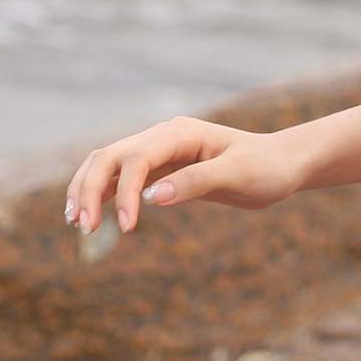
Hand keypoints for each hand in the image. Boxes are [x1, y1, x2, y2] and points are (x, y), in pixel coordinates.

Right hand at [65, 117, 305, 235]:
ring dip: (88, 190)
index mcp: (180, 133)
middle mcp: (163, 138)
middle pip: (109, 157)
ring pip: (108, 165)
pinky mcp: (161, 169)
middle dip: (89, 189)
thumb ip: (196, 182)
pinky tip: (91, 216)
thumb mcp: (237, 175)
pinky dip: (104, 195)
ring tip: (77, 223)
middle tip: (82, 227)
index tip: (128, 226)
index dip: (126, 192)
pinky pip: (122, 179)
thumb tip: (151, 197)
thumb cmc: (266, 168)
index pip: (137, 158)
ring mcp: (159, 152)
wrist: (283, 164)